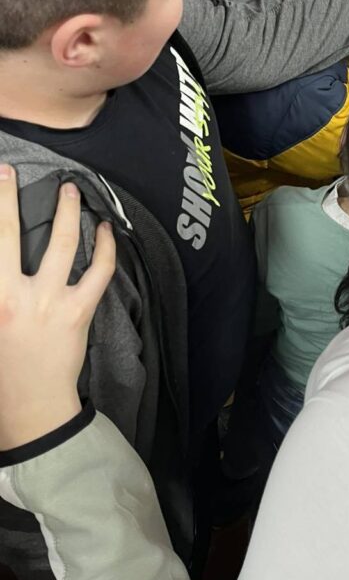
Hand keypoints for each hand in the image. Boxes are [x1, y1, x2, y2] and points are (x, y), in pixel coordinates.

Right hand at [0, 165, 114, 449]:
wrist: (31, 406)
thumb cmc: (1, 368)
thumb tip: (6, 259)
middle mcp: (12, 296)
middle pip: (8, 235)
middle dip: (6, 199)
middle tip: (9, 173)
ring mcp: (48, 302)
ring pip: (60, 244)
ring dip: (66, 212)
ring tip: (70, 190)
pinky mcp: (78, 312)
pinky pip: (98, 271)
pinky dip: (105, 248)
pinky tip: (106, 230)